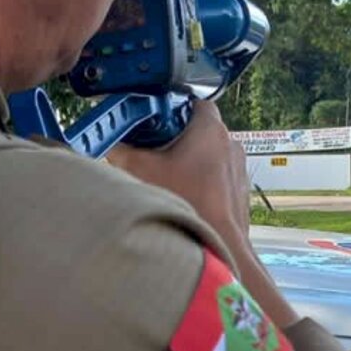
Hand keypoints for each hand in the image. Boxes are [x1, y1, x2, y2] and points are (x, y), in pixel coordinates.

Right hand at [107, 100, 249, 241]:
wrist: (218, 247)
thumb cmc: (188, 205)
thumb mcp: (141, 170)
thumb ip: (122, 150)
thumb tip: (111, 144)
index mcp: (211, 130)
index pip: (193, 103)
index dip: (172, 109)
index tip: (154, 120)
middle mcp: (230, 145)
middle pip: (199, 131)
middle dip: (176, 140)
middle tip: (153, 154)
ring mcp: (238, 170)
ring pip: (209, 158)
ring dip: (189, 165)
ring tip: (167, 182)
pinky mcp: (239, 193)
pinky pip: (218, 181)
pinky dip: (203, 186)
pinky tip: (184, 200)